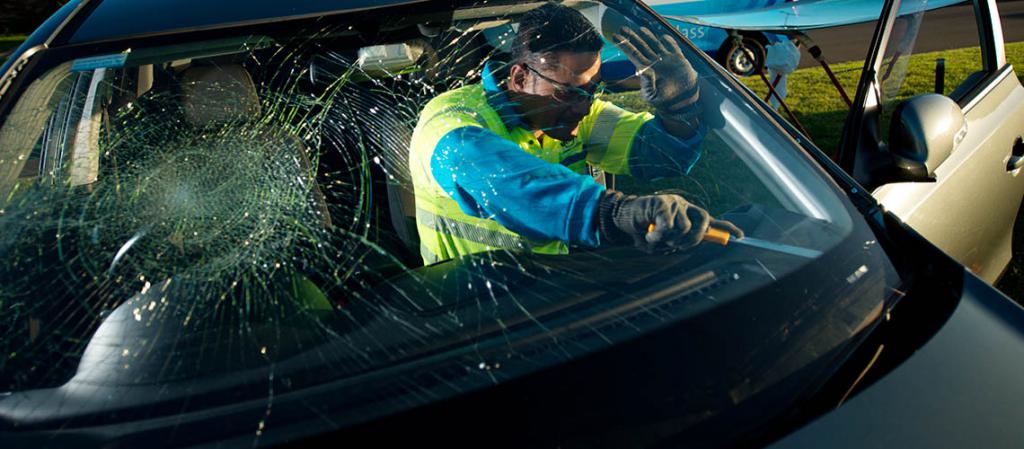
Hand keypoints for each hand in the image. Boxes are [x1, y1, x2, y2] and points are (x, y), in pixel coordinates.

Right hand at [598, 190, 742, 250]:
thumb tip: (692, 243)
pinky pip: (669, 225)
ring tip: (656, 238)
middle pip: (703, 222)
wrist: (621, 218)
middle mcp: (684, 206)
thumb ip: (679, 242)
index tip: (741, 236)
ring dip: (670, 239)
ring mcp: (673, 203)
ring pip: (685, 228)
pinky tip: (650, 235)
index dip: (727, 227)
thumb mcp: (663, 241)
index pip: (711, 220)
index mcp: (687, 214)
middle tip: (676, 244)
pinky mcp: (661, 203)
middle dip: (693, 240)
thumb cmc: (643, 231)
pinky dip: (659, 236)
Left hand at [611, 26, 699, 119]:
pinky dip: (668, 41)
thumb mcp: (652, 95)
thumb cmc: (664, 101)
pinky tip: (663, 37)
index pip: (633, 54)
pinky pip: (672, 46)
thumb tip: (642, 70)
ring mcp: (666, 59)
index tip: (615, 37)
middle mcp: (654, 62)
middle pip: (641, 46)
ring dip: (648, 36)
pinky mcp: (678, 58)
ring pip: (655, 43)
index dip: (624, 45)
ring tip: (640, 29)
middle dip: (632, 37)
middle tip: (622, 28)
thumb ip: (646, 84)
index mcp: (645, 69)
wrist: (682, 101)